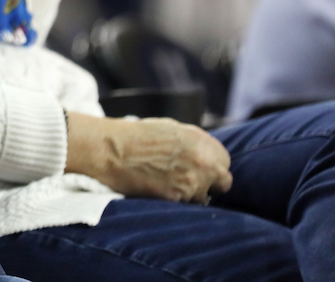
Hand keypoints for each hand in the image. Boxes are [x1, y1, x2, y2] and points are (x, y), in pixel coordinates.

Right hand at [66, 113, 232, 202]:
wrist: (109, 150)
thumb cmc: (133, 136)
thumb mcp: (169, 129)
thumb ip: (193, 142)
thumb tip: (204, 154)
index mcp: (201, 140)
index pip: (224, 161)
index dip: (212, 165)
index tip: (201, 168)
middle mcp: (203, 161)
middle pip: (224, 182)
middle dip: (211, 183)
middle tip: (192, 181)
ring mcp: (192, 182)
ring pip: (205, 197)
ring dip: (192, 194)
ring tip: (170, 186)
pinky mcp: (177, 198)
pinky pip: (186, 205)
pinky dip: (176, 201)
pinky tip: (160, 191)